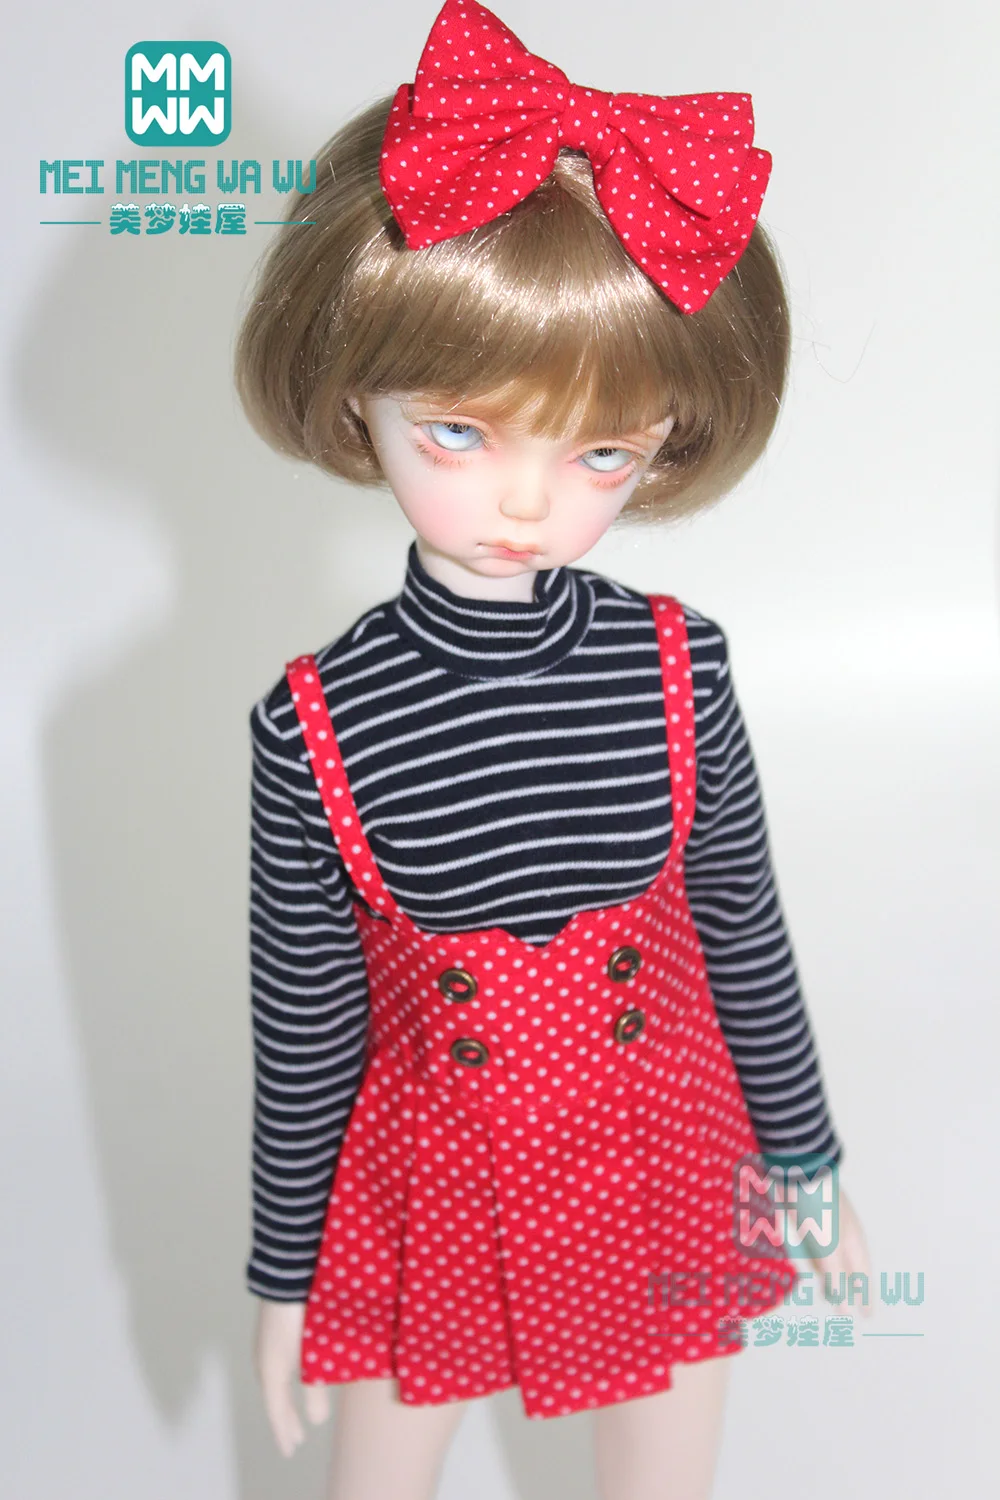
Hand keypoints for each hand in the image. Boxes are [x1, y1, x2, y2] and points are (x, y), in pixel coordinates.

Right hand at [252, 1298, 331, 1456]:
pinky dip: (288, 1379)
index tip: (291, 1450)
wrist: (286, 1273)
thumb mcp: (309, 1357)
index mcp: (271, 1372)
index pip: (277, 1411)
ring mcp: (268, 1344)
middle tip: (296, 1437)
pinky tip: (298, 1373)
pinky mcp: (275, 1329)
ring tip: (297, 1409)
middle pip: (275, 1398)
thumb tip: (318, 1421)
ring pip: (277, 1381)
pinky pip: (279, 1365)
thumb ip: (315, 1390)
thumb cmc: (298, 1317)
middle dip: (285, 1418)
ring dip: (286, 1398)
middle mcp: (265, 1361)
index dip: (285, 1431)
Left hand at [798, 1180, 872, 1318]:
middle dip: (845, 1289)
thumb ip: (837, 1279)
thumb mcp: (830, 1249)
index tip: (868, 1317)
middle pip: (845, 1269)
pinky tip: (804, 1269)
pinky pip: (810, 1247)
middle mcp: (841, 1236)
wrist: (798, 1173)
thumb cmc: (820, 1211)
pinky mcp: (804, 1221)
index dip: (865, 1298)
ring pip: (827, 1259)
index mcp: (853, 1242)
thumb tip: (846, 1310)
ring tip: (825, 1296)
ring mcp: (822, 1227)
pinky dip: (809, 1261)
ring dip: (826, 1277)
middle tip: (847, 1311)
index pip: (863, 1276)